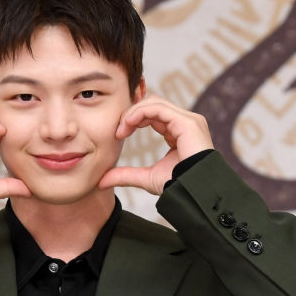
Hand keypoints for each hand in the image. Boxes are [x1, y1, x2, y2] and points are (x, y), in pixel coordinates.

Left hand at [98, 95, 213, 194]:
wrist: (193, 193)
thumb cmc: (177, 186)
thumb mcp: (146, 178)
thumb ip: (125, 175)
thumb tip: (101, 181)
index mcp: (178, 131)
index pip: (153, 113)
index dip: (133, 119)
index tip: (118, 135)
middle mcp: (185, 122)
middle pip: (152, 104)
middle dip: (131, 113)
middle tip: (118, 131)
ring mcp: (188, 120)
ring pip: (154, 103)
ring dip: (133, 112)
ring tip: (121, 129)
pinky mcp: (188, 122)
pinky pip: (159, 108)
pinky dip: (140, 112)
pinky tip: (128, 124)